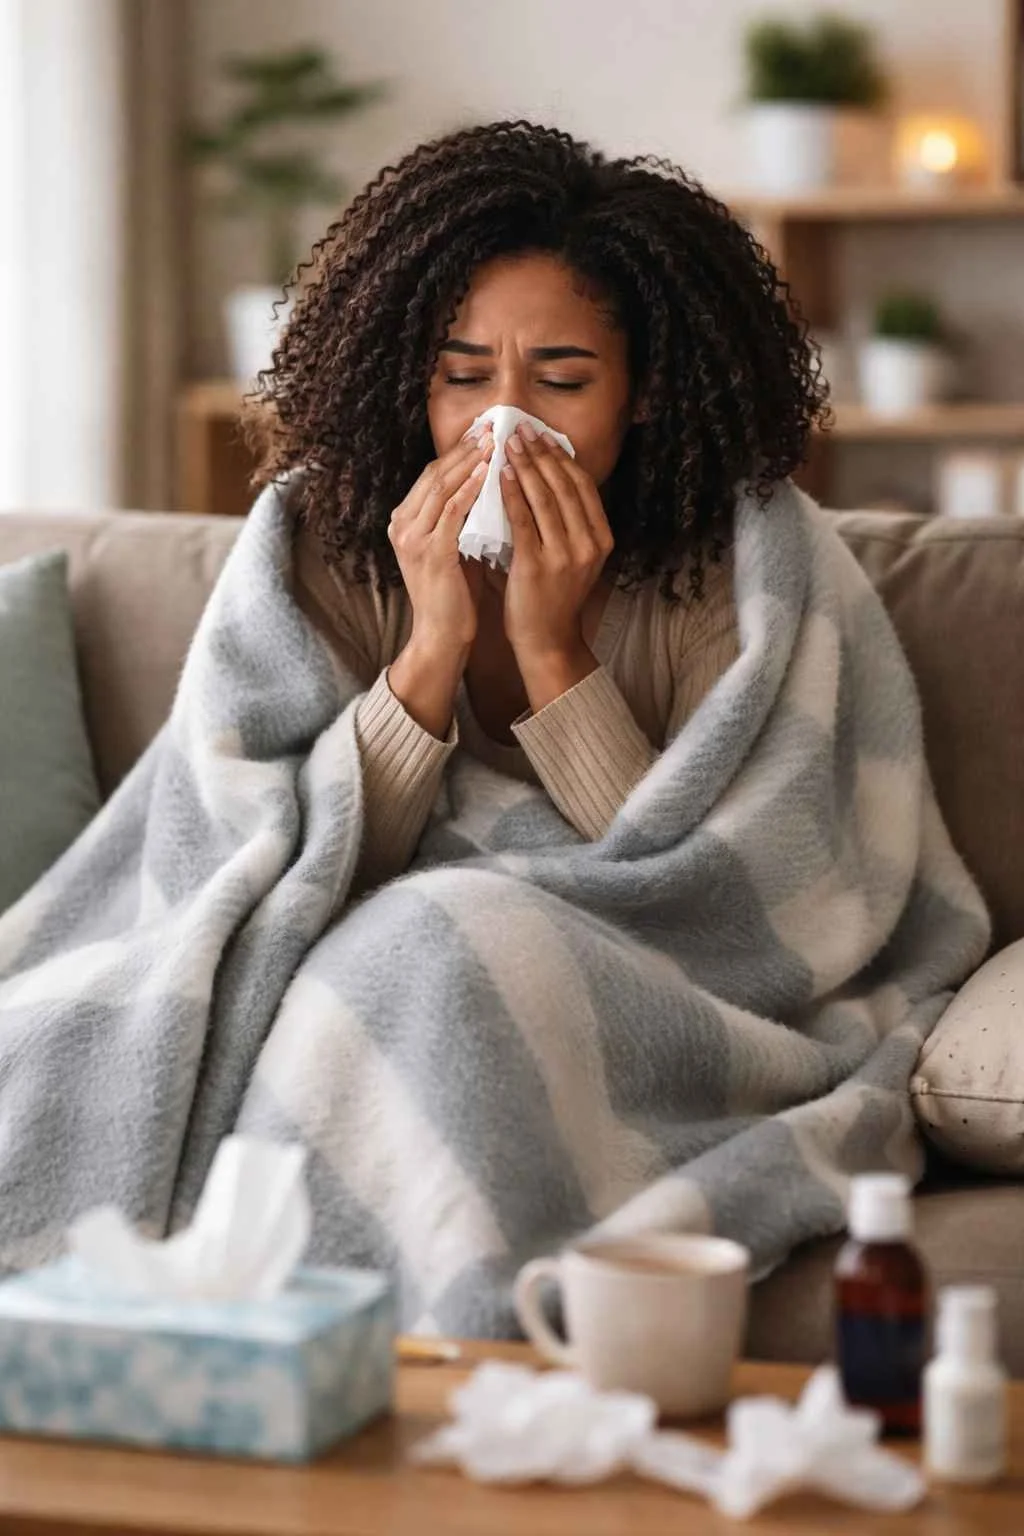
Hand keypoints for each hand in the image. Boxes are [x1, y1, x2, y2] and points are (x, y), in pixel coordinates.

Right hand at [387, 431, 493, 651]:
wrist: (441, 635)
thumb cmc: (453, 595)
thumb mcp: (453, 547)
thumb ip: (460, 518)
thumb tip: (486, 486)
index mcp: (404, 522)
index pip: (431, 476)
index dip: (457, 453)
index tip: (483, 434)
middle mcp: (401, 526)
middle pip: (434, 474)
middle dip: (464, 450)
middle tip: (491, 428)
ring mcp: (412, 539)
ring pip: (441, 487)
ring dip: (470, 462)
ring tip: (493, 442)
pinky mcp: (430, 552)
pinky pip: (452, 511)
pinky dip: (470, 489)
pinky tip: (489, 473)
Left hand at [499, 423, 614, 663]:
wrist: (547, 639)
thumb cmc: (553, 595)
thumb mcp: (573, 555)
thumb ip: (566, 521)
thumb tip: (545, 475)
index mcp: (601, 539)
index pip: (582, 485)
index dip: (561, 457)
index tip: (542, 435)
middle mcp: (589, 544)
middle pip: (564, 486)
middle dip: (541, 453)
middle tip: (520, 429)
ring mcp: (566, 555)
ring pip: (544, 498)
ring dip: (525, 465)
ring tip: (508, 444)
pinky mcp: (538, 565)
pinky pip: (523, 520)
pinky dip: (511, 493)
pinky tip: (501, 475)